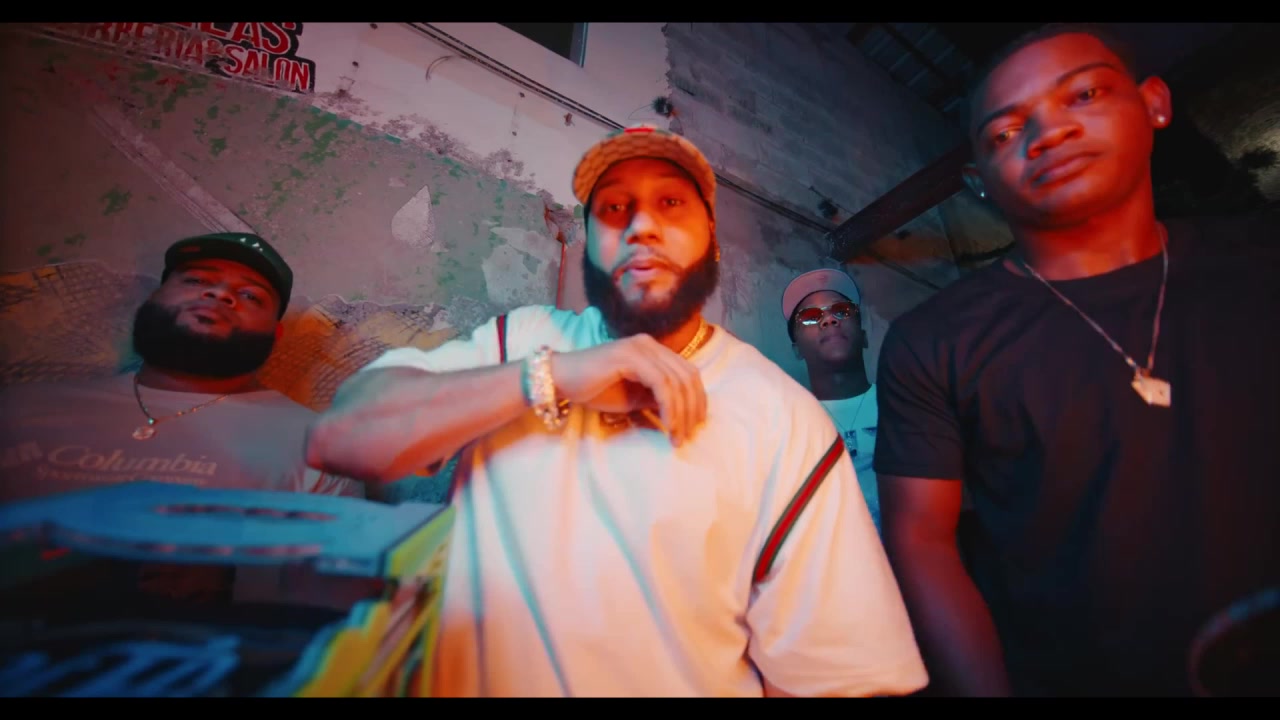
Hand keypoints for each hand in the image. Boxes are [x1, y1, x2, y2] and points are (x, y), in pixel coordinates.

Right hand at [550, 334, 706, 445]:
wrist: (561, 380)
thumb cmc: (594, 389)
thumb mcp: (634, 397)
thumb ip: (658, 399)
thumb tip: (684, 414)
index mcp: (654, 350)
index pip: (688, 373)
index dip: (698, 399)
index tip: (696, 425)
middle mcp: (650, 344)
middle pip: (688, 376)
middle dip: (693, 409)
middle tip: (688, 435)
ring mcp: (641, 347)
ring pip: (677, 382)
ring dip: (682, 413)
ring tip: (677, 437)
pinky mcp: (630, 357)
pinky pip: (661, 384)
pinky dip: (669, 407)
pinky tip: (668, 425)